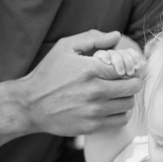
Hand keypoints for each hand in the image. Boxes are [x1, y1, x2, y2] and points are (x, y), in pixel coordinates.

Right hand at [20, 31, 140, 135]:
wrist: (30, 105)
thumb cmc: (48, 74)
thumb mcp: (65, 48)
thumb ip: (92, 38)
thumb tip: (116, 36)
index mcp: (91, 69)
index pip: (127, 68)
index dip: (130, 66)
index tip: (126, 67)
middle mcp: (95, 91)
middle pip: (132, 86)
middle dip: (132, 81)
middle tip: (125, 80)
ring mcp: (95, 111)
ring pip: (129, 104)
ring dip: (127, 97)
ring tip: (117, 93)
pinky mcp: (93, 126)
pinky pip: (121, 120)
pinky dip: (121, 112)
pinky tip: (112, 106)